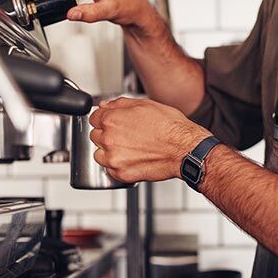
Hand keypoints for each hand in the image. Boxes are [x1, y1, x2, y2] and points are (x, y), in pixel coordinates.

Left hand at [88, 97, 211, 182]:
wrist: (184, 149)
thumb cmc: (170, 127)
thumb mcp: (144, 104)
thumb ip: (119, 104)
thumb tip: (105, 105)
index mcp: (112, 120)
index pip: (94, 118)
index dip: (103, 119)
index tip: (110, 122)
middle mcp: (109, 139)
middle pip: (95, 136)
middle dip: (106, 134)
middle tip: (124, 135)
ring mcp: (114, 158)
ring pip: (99, 155)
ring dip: (108, 152)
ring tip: (127, 148)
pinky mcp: (121, 174)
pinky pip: (110, 170)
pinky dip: (117, 165)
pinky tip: (131, 158)